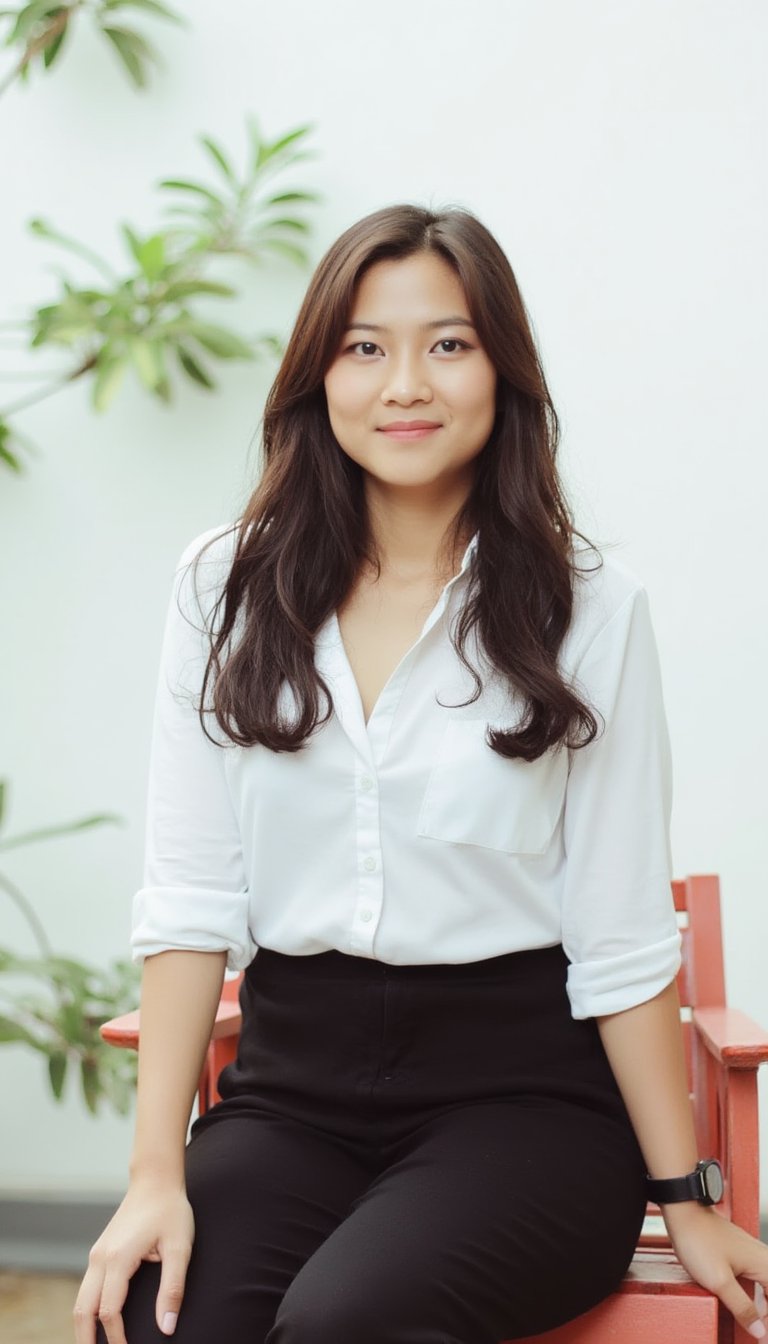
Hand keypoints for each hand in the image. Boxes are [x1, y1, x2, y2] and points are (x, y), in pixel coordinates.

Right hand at [73, 1177, 193, 1343]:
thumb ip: (173, 1289)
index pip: (109, 1312)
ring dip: (83, 1327)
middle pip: (82, 1311)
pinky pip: (86, 1288)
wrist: (156, 1180)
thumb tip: (166, 1327)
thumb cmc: (171, 1212)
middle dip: (86, 1340)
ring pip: (80, 1301)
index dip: (116, 1338)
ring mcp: (97, 1254)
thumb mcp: (180, 1249)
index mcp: (118, 1259)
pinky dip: (87, 1310)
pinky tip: (98, 1322)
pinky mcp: (100, 1252)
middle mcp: (100, 1258)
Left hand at [663, 1202, 767, 1337]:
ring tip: (755, 1325)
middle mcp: (763, 1258)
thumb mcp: (720, 1281)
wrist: (682, 1211)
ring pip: (766, 1287)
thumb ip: (742, 1308)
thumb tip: (761, 1330)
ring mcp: (751, 1254)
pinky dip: (754, 1297)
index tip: (762, 1337)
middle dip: (767, 1314)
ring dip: (763, 1307)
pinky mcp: (739, 1254)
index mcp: (765, 1264)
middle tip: (760, 1334)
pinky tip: (744, 1305)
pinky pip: (756, 1280)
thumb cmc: (698, 1240)